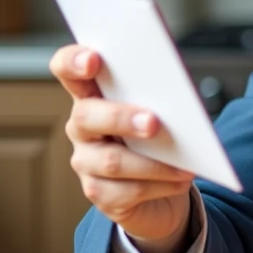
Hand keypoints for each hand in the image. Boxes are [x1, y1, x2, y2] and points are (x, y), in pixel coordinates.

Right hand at [52, 44, 194, 252]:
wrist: (163, 190)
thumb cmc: (160, 140)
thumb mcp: (162, 113)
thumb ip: (162, 101)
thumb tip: (183, 106)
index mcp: (94, 96)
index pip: (67, 70)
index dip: (72, 62)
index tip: (93, 59)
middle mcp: (82, 128)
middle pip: (86, 116)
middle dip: (121, 117)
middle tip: (153, 123)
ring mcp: (86, 162)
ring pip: (111, 161)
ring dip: (152, 162)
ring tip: (185, 164)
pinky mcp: (100, 194)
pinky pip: (128, 190)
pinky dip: (161, 184)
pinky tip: (181, 179)